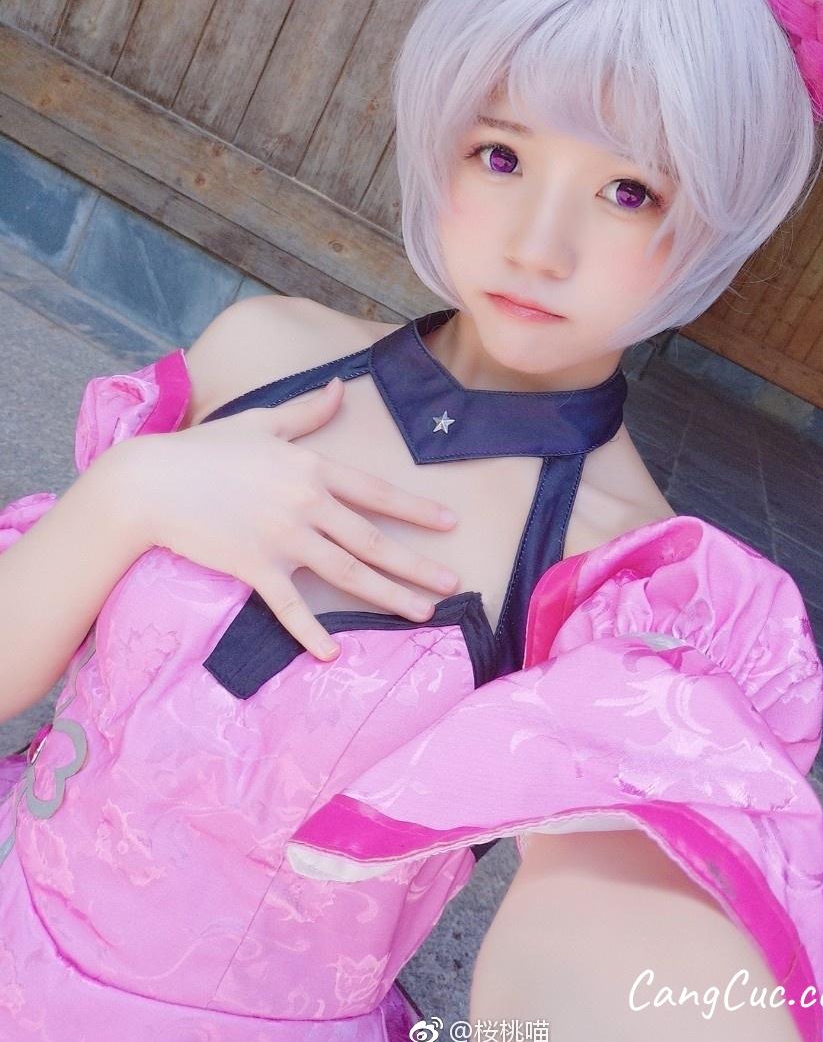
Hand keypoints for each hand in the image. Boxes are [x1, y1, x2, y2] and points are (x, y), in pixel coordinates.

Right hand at [115, 379, 457, 659]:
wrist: (151, 482)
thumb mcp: (262, 421)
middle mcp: (306, 503)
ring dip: (387, 595)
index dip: (416, 510)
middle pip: (372, 540)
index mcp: (312, 467)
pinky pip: (289, 605)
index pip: (376, 492)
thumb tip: (341, 389)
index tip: (450, 525)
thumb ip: (307, 411)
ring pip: (346, 572)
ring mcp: (281, 537)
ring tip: (422, 613)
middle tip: (453, 584)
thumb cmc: (206, 449)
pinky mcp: (254, 566)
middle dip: (416, 564)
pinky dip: (310, 631)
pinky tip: (333, 652)